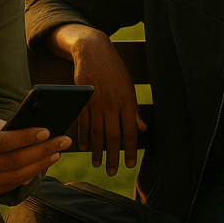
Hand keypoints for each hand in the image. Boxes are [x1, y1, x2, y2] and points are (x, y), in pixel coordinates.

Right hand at [0, 109, 70, 196]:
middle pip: (12, 163)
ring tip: (57, 152)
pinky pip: (6, 187)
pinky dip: (26, 177)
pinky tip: (39, 165)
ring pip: (13, 178)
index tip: (46, 129)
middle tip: (64, 139)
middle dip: (42, 151)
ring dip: (39, 165)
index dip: (24, 137)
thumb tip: (8, 126)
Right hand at [67, 30, 145, 175]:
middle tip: (112, 172)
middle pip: (112, 136)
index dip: (130, 150)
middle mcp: (112, 104)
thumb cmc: (114, 70)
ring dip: (96, 151)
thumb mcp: (129, 87)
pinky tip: (84, 147)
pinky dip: (83, 137)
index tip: (130, 164)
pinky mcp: (82, 100)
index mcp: (127, 101)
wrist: (93, 51)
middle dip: (112, 157)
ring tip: (97, 164)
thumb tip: (141, 130)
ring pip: (96, 133)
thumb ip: (134, 110)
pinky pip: (83, 123)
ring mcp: (95, 102)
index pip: (130, 132)